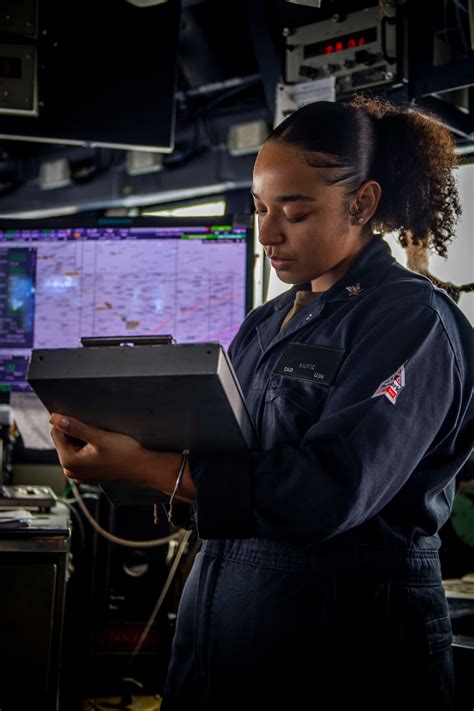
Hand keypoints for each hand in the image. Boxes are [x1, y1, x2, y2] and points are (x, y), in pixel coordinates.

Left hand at [49, 413, 196, 502]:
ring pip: (73, 446)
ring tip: (100, 439)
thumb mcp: (98, 436)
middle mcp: (71, 470)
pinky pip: (81, 454)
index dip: (67, 422)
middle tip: (95, 430)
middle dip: (76, 431)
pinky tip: (101, 446)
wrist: (142, 467)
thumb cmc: (124, 454)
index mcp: (69, 462)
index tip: (80, 417)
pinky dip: (88, 447)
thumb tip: (56, 418)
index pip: (57, 433)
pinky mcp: (88, 472)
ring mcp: (79, 473)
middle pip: (64, 440)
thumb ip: (75, 426)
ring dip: (83, 438)